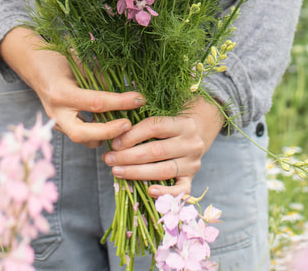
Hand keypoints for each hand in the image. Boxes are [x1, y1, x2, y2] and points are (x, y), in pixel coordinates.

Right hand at [0, 27, 144, 147]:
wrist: (33, 66)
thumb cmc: (57, 59)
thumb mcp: (79, 62)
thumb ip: (99, 76)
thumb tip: (125, 87)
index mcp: (61, 92)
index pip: (95, 102)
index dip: (120, 102)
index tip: (139, 99)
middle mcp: (57, 112)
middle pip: (83, 134)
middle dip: (109, 132)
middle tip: (129, 124)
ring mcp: (56, 122)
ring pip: (82, 140)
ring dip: (105, 137)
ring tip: (124, 127)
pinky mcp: (60, 126)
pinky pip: (81, 136)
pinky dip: (97, 134)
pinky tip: (112, 126)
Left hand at [102, 97, 226, 197]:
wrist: (199, 133)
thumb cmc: (173, 124)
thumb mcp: (164, 113)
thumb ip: (144, 116)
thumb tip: (114, 125)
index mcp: (183, 123)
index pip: (154, 127)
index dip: (131, 135)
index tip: (113, 142)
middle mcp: (191, 143)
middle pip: (156, 151)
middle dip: (128, 156)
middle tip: (108, 158)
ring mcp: (193, 162)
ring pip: (164, 170)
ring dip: (137, 172)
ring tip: (116, 171)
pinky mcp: (192, 178)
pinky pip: (180, 190)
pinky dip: (165, 192)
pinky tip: (149, 191)